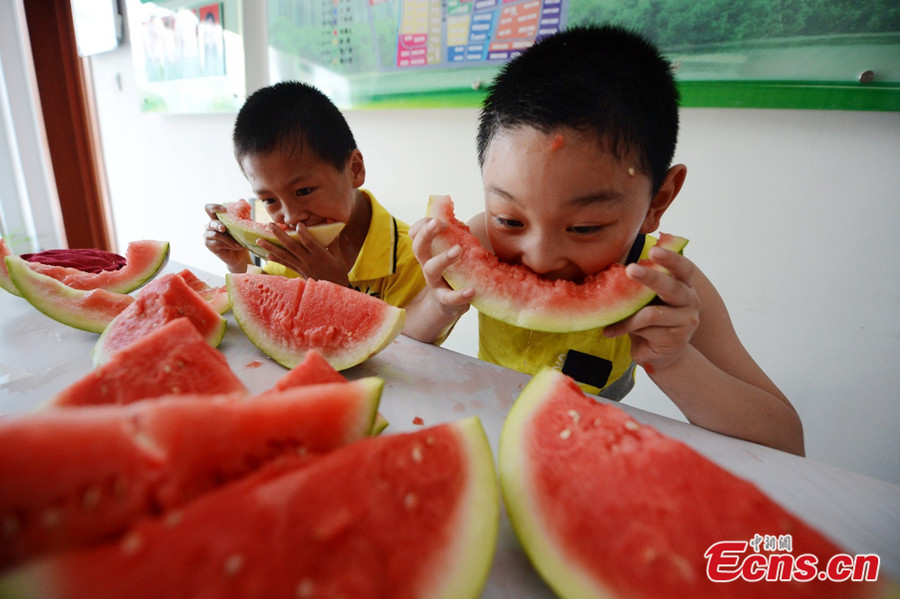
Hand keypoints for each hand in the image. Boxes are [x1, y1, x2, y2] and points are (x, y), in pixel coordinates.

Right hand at [204, 203, 249, 272]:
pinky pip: (217, 243)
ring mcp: (208, 235)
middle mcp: (210, 225)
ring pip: (215, 234)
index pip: (209, 208)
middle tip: (224, 229)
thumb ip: (241, 213)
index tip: (224, 209)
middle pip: (210, 222)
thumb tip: (241, 199)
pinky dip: (228, 244)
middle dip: (218, 225)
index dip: (214, 207)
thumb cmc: (240, 237)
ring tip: (239, 243)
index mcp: (216, 218)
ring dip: (228, 238)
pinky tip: (236, 246)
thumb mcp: (242, 224)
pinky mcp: (209, 244)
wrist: (240, 254)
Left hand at [258, 222, 349, 285]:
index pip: (309, 243)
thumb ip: (333, 242)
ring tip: (259, 240)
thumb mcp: (338, 257)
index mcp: (320, 256)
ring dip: (271, 247)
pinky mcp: (299, 272)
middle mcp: (309, 261)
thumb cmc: (338, 273)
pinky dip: (276, 260)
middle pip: (292, 247)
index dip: (303, 233)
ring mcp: (302, 267)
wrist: (333, 292)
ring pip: (285, 256)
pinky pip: (286, 265)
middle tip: (269, 225)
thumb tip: (332, 226)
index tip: (297, 224)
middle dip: (280, 235)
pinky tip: (267, 255)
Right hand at [409, 217, 474, 317]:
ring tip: (458, 250)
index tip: (438, 219)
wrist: (450, 303)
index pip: (417, 234)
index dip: (423, 225)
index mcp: (428, 252)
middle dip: (426, 234)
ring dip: (443, 258)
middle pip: (418, 247)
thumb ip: (456, 237)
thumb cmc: (454, 271)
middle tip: (438, 223)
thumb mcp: (452, 252)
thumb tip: (461, 220)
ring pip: (430, 269)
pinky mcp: (444, 299)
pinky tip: (471, 290)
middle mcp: (427, 265)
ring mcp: (434, 282)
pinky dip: (459, 294)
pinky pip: (449, 297)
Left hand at [603, 246, 699, 372]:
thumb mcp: (644, 298)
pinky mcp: (677, 339)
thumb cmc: (648, 319)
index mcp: (683, 284)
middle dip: (650, 278)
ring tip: (610, 319)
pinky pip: (646, 330)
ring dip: (628, 316)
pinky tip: (611, 332)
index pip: (683, 267)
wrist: (659, 353)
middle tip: (630, 269)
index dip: (671, 258)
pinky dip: (626, 329)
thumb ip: (639, 284)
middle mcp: (690, 300)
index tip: (654, 250)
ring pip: (652, 313)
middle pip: (671, 287)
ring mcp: (686, 321)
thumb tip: (611, 267)